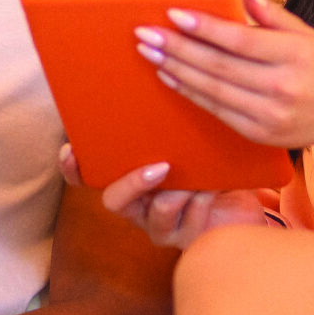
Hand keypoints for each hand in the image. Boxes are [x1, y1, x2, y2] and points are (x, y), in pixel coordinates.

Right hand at [63, 143, 270, 249]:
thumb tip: (160, 77)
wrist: (241, 203)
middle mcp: (137, 206)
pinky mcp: (185, 238)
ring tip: (201, 178)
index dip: (73, 167)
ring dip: (181, 192)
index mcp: (126, 180)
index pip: (86, 178)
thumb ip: (164, 125)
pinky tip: (216, 186)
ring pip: (157, 212)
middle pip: (113, 201)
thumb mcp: (185, 142)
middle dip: (132, 183)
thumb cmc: (208, 167)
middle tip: (160, 167)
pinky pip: (188, 220)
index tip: (72, 149)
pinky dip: (202, 199)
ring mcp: (159, 225)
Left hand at [135, 0, 313, 148]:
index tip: (173, 14)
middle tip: (145, 33)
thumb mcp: (307, 34)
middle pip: (219, 66)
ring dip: (176, 70)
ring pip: (213, 90)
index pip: (241, 40)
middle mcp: (282, 87)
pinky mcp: (259, 134)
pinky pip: (216, 111)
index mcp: (295, 55)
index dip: (204, 28)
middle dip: (177, 48)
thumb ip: (274, 15)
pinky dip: (190, 93)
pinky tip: (170, 76)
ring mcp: (270, 115)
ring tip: (150, 52)